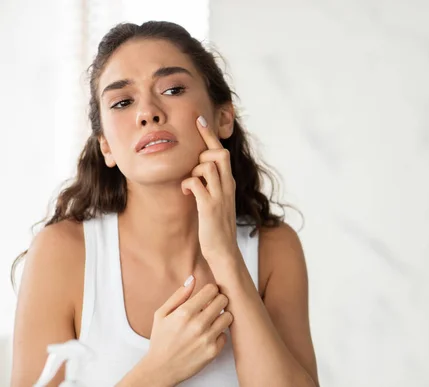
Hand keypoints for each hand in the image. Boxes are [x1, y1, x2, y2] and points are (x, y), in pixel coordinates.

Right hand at [143, 278, 233, 384]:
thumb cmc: (161, 340)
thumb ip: (179, 295)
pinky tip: (209, 335)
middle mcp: (198, 324)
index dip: (210, 291)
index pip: (212, 289)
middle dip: (218, 301)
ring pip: (228, 316)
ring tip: (212, 320)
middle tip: (211, 307)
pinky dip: (219, 334)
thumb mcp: (162, 314)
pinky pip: (226, 335)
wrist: (160, 369)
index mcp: (185, 312)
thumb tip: (193, 278)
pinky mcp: (213, 351)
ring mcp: (207, 339)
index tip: (207, 296)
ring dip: (221, 316)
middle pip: (223, 300)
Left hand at [181, 116, 238, 261]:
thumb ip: (210, 185)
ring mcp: (220, 196)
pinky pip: (196, 183)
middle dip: (204, 148)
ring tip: (190, 183)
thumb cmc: (216, 227)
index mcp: (229, 183)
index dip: (210, 135)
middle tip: (193, 158)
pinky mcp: (210, 207)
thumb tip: (196, 172)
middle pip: (220, 153)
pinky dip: (188, 183)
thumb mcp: (216, 201)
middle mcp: (227, 186)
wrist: (224, 251)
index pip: (222, 152)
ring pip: (207, 166)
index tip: (199, 119)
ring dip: (194, 169)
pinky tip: (186, 192)